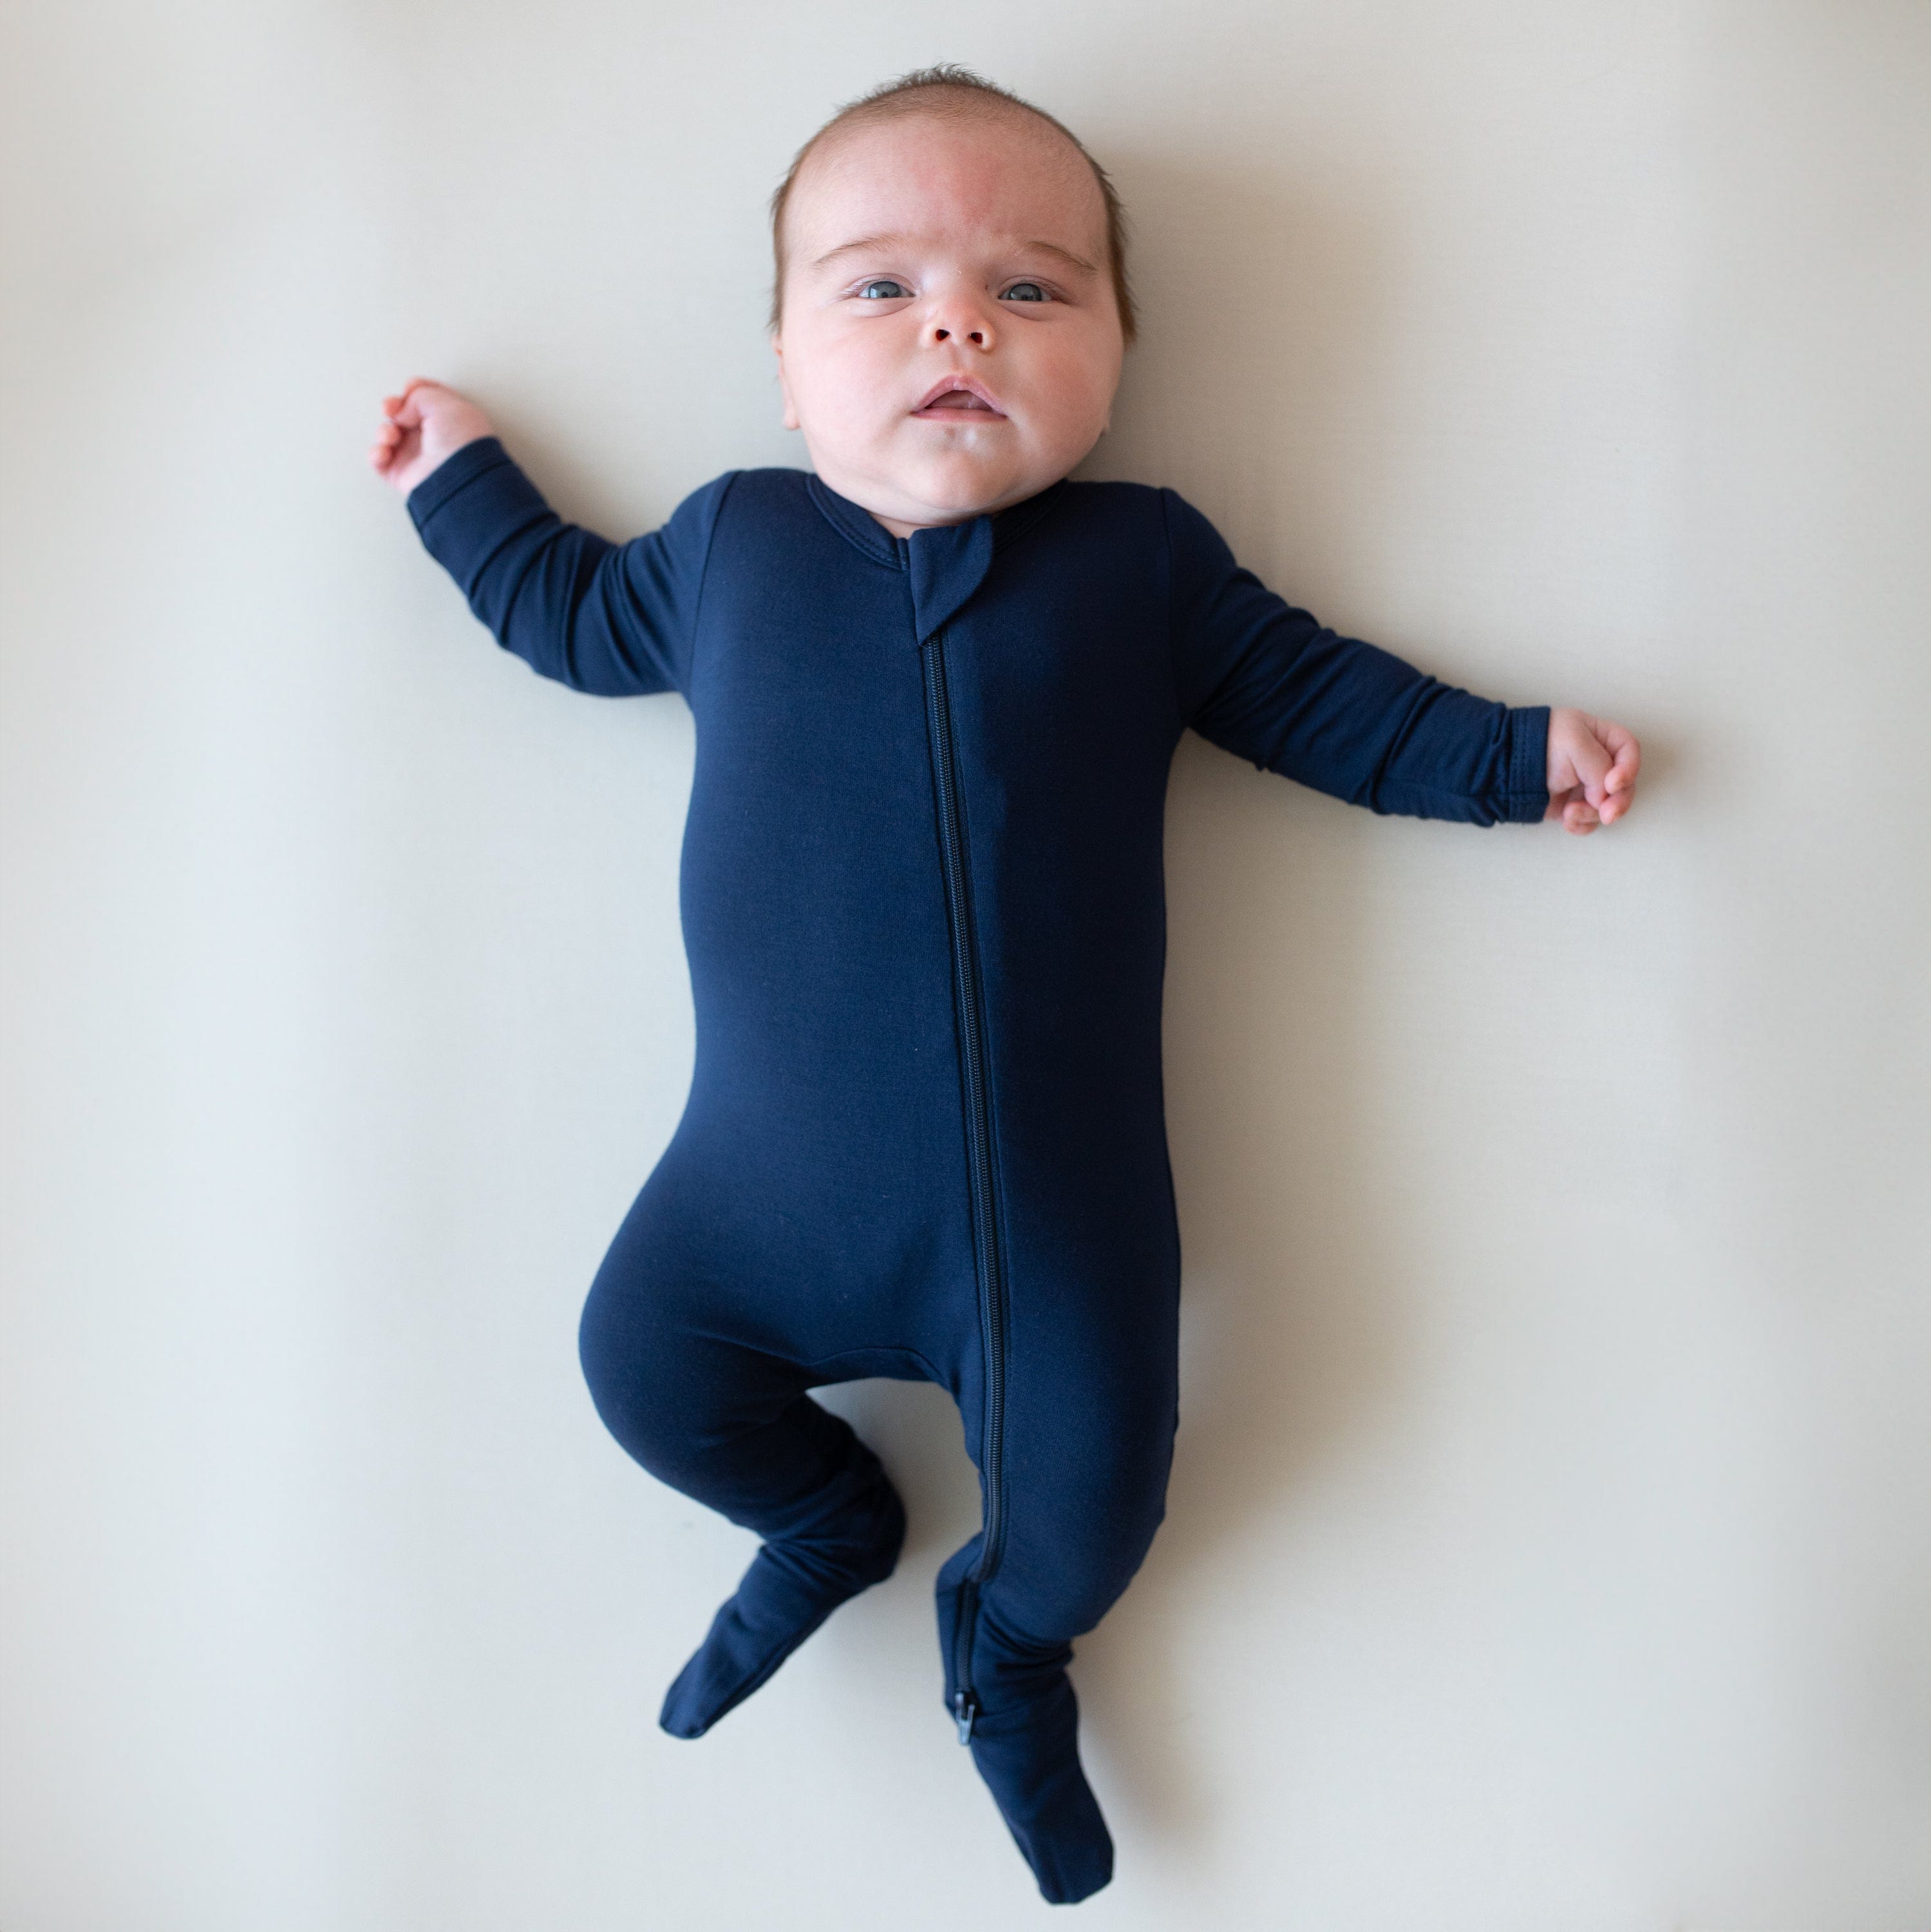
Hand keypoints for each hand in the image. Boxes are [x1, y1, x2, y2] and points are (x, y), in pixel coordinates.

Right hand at [368, 378, 494, 496]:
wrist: (458, 477)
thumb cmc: (460, 442)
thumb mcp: (444, 403)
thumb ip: (419, 396)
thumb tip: (402, 411)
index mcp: (449, 418)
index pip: (427, 398)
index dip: (415, 389)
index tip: (410, 388)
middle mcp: (433, 437)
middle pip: (403, 414)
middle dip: (393, 407)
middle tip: (390, 409)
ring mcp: (417, 456)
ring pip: (388, 435)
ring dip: (384, 431)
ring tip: (392, 436)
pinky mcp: (403, 475)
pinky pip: (379, 461)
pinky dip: (376, 454)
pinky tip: (385, 451)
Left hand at [1545, 706, 1639, 834]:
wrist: (1503, 767)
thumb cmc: (1538, 745)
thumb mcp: (1575, 743)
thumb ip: (1599, 767)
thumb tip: (1604, 797)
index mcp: (1600, 737)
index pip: (1629, 750)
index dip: (1629, 768)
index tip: (1613, 783)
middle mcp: (1596, 762)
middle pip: (1624, 785)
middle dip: (1618, 801)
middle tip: (1608, 813)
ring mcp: (1584, 786)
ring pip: (1608, 807)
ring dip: (1593, 814)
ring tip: (1571, 812)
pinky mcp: (1571, 806)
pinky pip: (1589, 821)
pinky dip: (1582, 824)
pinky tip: (1568, 821)